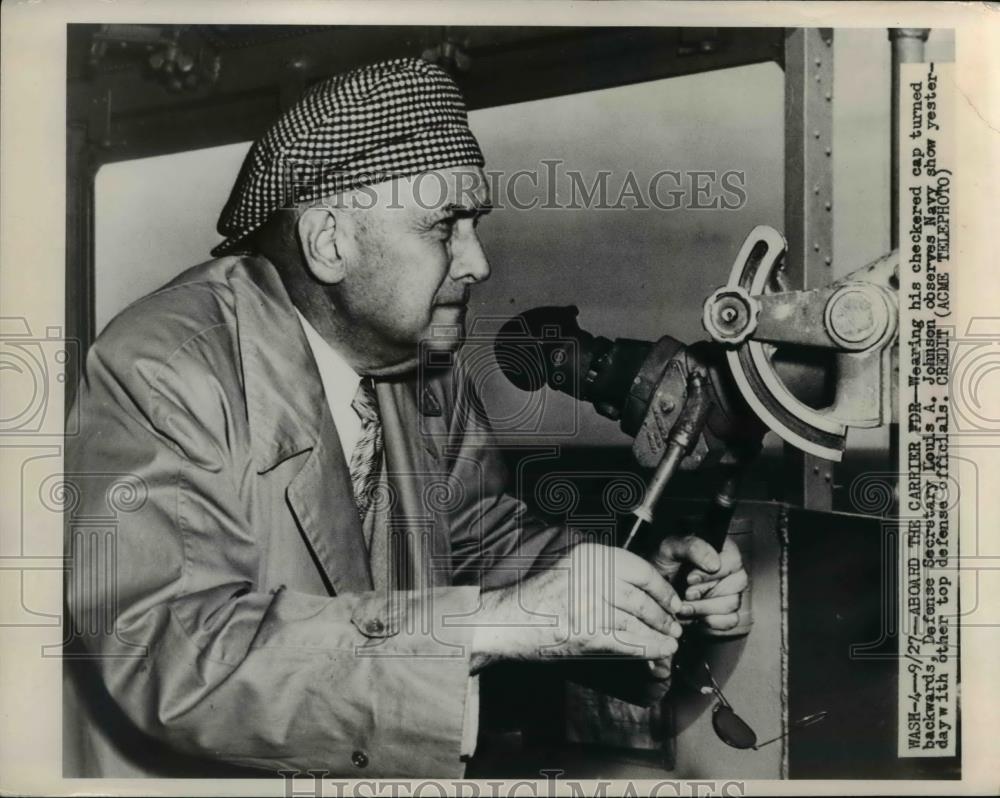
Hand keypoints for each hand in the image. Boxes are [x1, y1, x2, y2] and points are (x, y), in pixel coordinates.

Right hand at [471, 543, 683, 671]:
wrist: (506, 622)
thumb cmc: (538, 600)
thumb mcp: (571, 571)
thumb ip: (602, 574)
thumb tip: (641, 591)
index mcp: (587, 556)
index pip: (637, 568)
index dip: (660, 586)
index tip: (671, 599)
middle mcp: (589, 575)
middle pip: (639, 594)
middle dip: (662, 612)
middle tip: (675, 623)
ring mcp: (587, 603)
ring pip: (636, 617)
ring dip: (659, 631)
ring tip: (671, 639)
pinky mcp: (585, 631)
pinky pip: (627, 640)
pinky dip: (649, 647)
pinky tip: (660, 651)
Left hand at [650, 534, 747, 631]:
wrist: (654, 587)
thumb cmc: (663, 563)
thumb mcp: (670, 548)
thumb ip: (692, 548)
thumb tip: (715, 564)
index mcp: (722, 549)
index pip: (732, 561)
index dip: (710, 574)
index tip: (689, 579)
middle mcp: (731, 570)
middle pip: (735, 584)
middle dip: (704, 592)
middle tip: (685, 593)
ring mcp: (732, 592)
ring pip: (732, 604)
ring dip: (703, 608)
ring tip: (684, 605)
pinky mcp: (727, 613)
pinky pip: (730, 620)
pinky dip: (709, 620)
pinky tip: (694, 615)